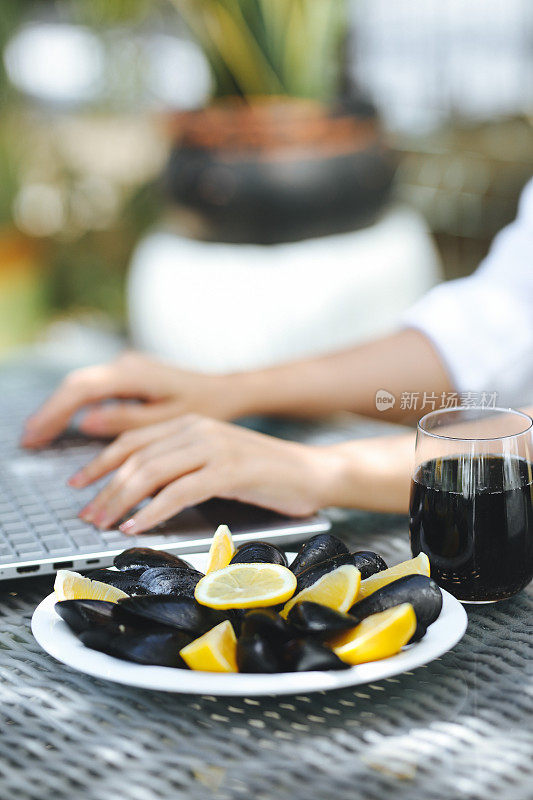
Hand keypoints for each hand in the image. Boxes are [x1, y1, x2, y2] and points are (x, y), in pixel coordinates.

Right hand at [21, 352, 244, 447]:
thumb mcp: (169, 420)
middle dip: (50, 412)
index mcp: (134, 373)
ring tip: (39, 436)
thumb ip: (127, 420)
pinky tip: (66, 425)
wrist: (225, 391)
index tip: (36, 435)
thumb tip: (86, 423)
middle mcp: (125, 364)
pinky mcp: (128, 375)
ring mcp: (126, 367)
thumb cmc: (205, 406)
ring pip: (82, 386)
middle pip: (75, 385)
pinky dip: (76, 406)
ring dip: (60, 409)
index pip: (81, 389)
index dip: (55, 412)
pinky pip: (94, 389)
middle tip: (29, 440)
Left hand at [70, 415, 341, 533]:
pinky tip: (138, 527)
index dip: (99, 462)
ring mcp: (214, 446)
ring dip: (121, 501)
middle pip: (135, 456)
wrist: (312, 472)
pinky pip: (180, 491)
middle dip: (104, 488)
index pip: (132, 440)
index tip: (78, 486)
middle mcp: (197, 428)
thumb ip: (180, 467)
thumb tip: (136, 491)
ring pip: (151, 471)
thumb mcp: (214, 462)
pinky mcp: (230, 469)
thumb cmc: (263, 474)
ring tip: (104, 524)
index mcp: (190, 423)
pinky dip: (153, 511)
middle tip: (86, 515)